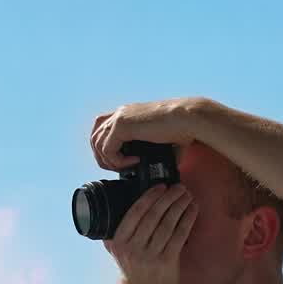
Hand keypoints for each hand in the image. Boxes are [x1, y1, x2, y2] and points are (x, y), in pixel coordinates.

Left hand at [90, 97, 209, 170]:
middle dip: (102, 157)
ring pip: (98, 144)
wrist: (189, 119)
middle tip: (119, 169)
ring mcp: (120, 117)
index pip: (102, 130)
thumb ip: (155, 152)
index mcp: (128, 115)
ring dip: (110, 161)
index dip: (105, 149)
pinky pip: (108, 149)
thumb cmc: (183, 129)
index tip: (120, 162)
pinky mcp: (122, 125)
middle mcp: (121, 114)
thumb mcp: (162, 141)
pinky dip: (118, 160)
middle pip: (94, 137)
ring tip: (128, 166)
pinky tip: (135, 161)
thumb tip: (166, 169)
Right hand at [104, 184, 197, 283]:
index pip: (135, 213)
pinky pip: (179, 235)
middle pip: (153, 216)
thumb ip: (121, 229)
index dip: (150, 197)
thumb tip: (132, 201)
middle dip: (168, 198)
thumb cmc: (133, 266)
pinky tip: (193, 210)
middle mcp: (133, 248)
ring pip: (168, 224)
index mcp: (119, 241)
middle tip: (179, 187)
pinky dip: (187, 220)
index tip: (161, 186)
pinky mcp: (166, 262)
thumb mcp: (118, 248)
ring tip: (187, 195)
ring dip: (180, 206)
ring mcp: (150, 256)